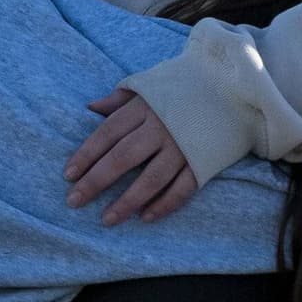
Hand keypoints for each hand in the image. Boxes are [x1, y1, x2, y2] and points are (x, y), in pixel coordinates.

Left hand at [65, 89, 199, 222]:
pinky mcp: (205, 160)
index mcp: (143, 107)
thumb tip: (91, 108)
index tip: (68, 175)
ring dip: (127, 201)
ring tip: (107, 219)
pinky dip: (164, 204)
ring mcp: (183, 146)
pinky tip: (145, 218)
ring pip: (151, 179)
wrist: (234, 83)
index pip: (107, 134)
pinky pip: (183, 188)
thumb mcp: (149, 84)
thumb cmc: (185, 83)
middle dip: (96, 181)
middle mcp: (161, 127)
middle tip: (74, 201)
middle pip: (122, 158)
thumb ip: (119, 99)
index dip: (86, 155)